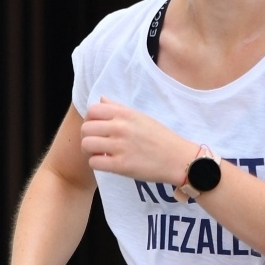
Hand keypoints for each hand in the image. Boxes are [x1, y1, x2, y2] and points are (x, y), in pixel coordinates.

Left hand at [81, 98, 195, 184]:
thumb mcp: (141, 117)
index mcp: (125, 114)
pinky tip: (107, 163)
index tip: (97, 129)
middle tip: (97, 144)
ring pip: (86, 145)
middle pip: (86, 128)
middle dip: (88, 137)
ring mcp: (120, 146)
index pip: (92, 110)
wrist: (178, 158)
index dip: (90, 120)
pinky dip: (97, 164)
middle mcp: (121, 127)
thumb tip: (101, 99)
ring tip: (100, 154)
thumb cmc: (160, 138)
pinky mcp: (121, 165)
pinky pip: (94, 162)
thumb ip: (119, 108)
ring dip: (90, 151)